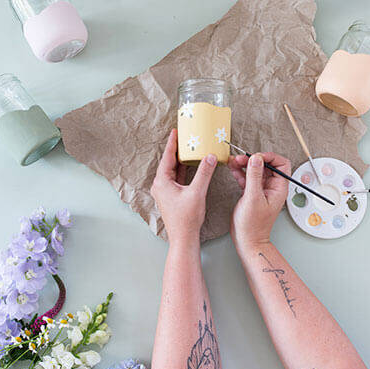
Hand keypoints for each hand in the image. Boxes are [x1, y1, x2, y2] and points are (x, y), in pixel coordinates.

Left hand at [151, 129, 216, 246]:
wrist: (183, 237)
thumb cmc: (186, 218)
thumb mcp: (197, 192)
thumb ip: (204, 173)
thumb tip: (210, 156)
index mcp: (162, 181)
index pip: (167, 157)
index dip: (172, 143)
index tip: (175, 131)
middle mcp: (160, 185)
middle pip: (168, 162)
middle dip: (177, 149)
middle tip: (184, 137)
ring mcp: (165, 191)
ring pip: (172, 170)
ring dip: (180, 160)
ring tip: (188, 147)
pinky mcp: (171, 196)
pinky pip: (176, 178)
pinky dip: (182, 170)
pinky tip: (190, 165)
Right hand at [228, 152, 290, 252]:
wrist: (247, 240)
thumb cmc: (253, 225)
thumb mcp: (253, 197)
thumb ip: (254, 176)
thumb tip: (256, 158)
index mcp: (278, 188)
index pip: (281, 164)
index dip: (269, 157)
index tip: (256, 156)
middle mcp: (271, 187)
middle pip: (266, 165)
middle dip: (253, 159)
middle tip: (241, 158)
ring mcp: (261, 190)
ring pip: (255, 170)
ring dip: (245, 164)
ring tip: (233, 161)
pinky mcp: (251, 193)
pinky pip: (247, 178)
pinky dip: (240, 172)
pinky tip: (232, 169)